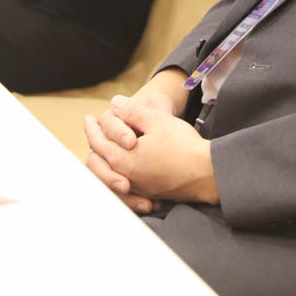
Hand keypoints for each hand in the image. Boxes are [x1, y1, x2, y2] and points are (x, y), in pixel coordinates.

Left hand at [85, 92, 216, 211]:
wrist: (207, 173)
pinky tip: (120, 167)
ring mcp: (138, 187)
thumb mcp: (158, 121)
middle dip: (94, 142)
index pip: (99, 142)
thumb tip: (115, 103)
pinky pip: (124, 185)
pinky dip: (116, 174)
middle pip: (99, 161)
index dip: (92, 128)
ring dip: (102, 160)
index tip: (88, 118)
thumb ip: (133, 112)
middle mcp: (126, 176)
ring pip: (109, 174)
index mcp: (124, 159)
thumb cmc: (183, 146)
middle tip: (92, 128)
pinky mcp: (149, 192)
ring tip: (102, 148)